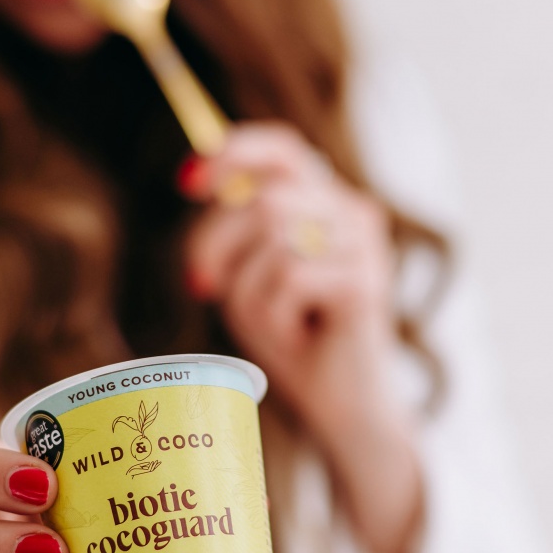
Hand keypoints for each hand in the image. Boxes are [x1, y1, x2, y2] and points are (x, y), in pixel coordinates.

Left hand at [179, 123, 422, 552]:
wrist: (343, 404)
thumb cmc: (293, 333)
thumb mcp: (250, 273)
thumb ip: (234, 227)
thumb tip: (197, 177)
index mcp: (325, 201)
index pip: (284, 148)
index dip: (235, 153)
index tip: (187, 183)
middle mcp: (353, 212)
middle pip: (265, 198)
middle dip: (216, 243)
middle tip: (205, 286)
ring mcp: (365, 246)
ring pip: (274, 237)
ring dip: (249, 289)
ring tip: (270, 321)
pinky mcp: (365, 283)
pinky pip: (290, 279)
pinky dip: (274, 315)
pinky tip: (296, 336)